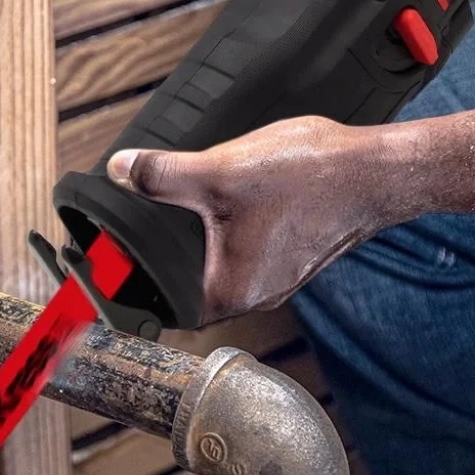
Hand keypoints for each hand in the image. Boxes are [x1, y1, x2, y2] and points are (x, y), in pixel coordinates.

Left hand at [106, 117, 391, 323]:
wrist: (374, 172)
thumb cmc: (308, 178)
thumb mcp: (221, 172)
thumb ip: (162, 175)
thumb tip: (119, 170)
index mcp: (229, 293)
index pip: (158, 305)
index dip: (125, 285)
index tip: (100, 267)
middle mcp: (252, 296)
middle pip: (185, 285)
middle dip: (156, 258)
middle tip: (126, 228)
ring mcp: (275, 277)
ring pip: (216, 266)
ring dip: (193, 244)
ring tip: (169, 211)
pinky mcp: (290, 255)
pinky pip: (243, 251)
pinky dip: (224, 233)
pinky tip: (222, 202)